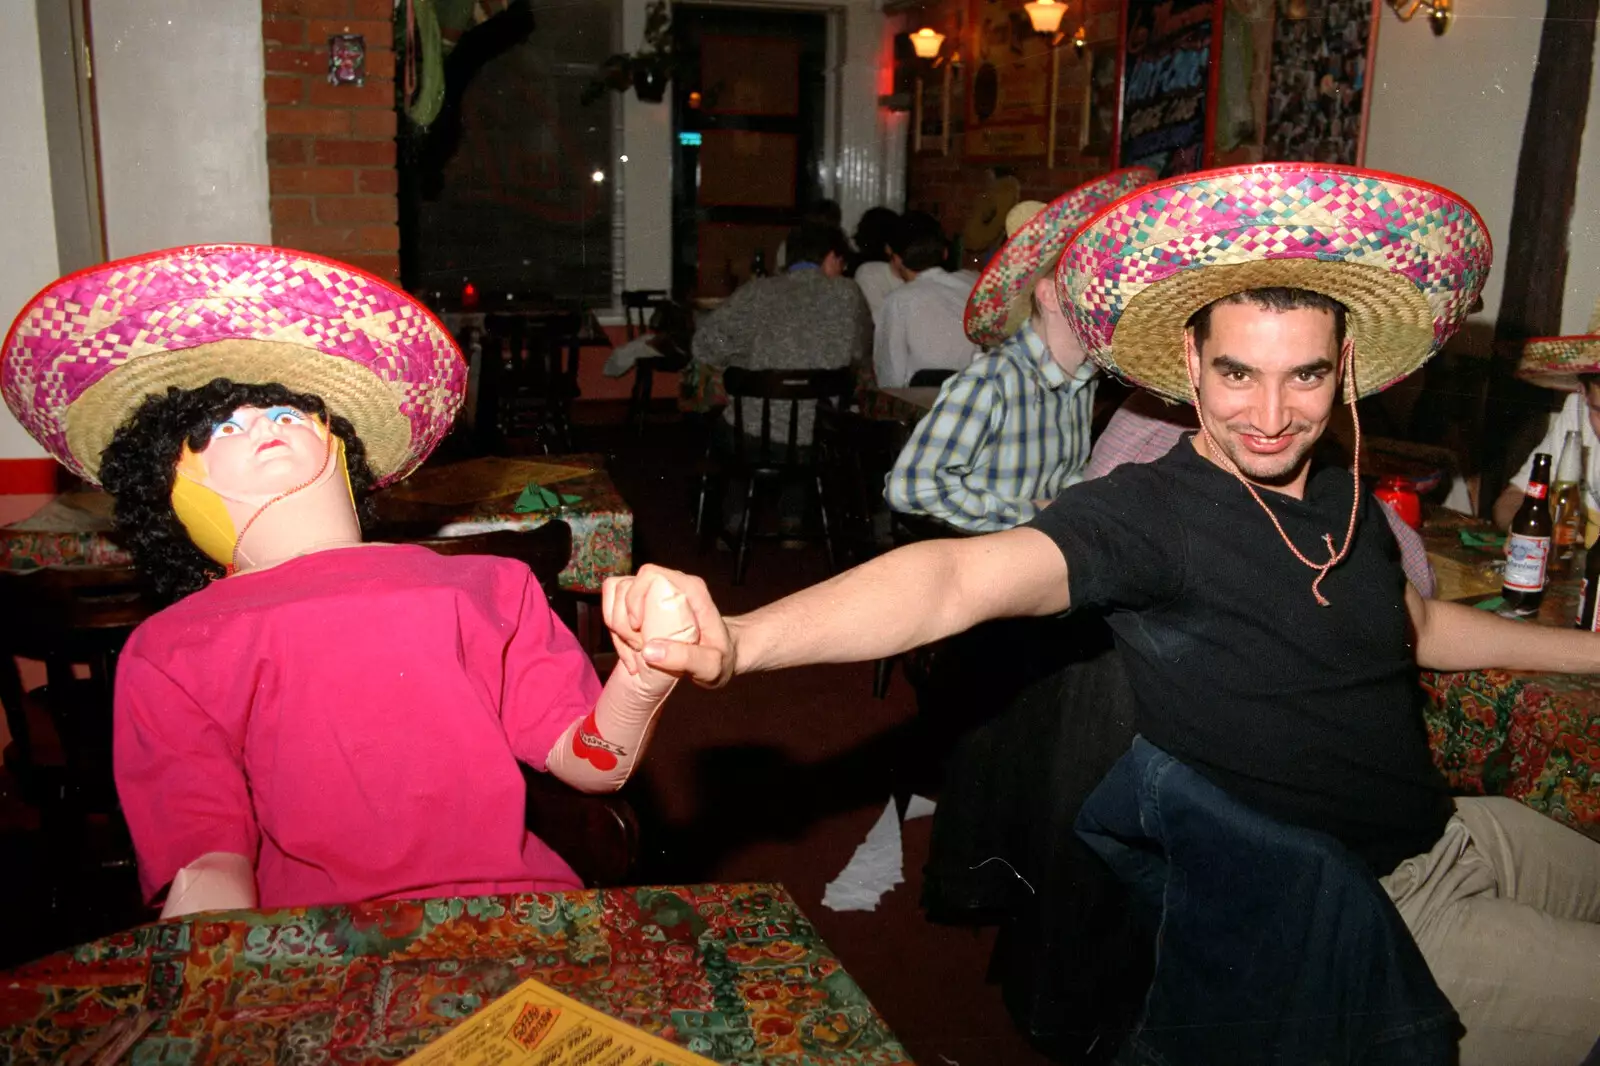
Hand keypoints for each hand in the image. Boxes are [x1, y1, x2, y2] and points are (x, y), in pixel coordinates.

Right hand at [602, 565, 734, 687]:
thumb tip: (648, 651)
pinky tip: (632, 659)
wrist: (723, 658)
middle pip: (625, 587)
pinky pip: (616, 613)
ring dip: (617, 630)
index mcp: (689, 589)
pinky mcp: (644, 609)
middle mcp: (669, 586)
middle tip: (638, 648)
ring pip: (616, 599)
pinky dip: (617, 637)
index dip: (634, 598)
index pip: (649, 576)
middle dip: (622, 620)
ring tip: (636, 655)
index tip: (637, 627)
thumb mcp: (711, 665)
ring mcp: (653, 595)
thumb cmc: (722, 658)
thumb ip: (686, 658)